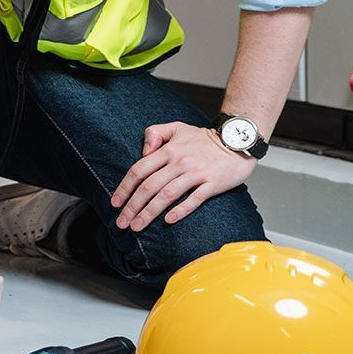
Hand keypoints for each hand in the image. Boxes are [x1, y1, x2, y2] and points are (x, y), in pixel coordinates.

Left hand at [111, 122, 255, 231]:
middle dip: (133, 206)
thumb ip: (154, 134)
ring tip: (137, 226)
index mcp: (168, 150)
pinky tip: (168, 221)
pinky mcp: (212, 184)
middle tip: (122, 222)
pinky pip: (194, 199)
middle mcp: (179, 162)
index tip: (115, 203)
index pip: (139, 170)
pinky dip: (180, 210)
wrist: (237, 141)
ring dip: (150, 212)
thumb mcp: (176, 127)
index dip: (125, 188)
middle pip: (149, 186)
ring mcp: (196, 173)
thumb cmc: (203, 138)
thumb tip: (143, 152)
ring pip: (167, 195)